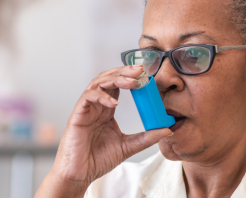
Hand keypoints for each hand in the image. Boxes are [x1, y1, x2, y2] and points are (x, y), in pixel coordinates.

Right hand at [35, 65, 172, 197]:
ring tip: (130, 82)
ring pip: (97, 83)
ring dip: (114, 79)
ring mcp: (86, 109)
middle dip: (123, 72)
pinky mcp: (77, 115)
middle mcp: (96, 106)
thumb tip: (167, 130)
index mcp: (106, 110)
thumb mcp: (128, 146)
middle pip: (107, 79)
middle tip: (140, 71)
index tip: (146, 75)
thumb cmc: (98, 160)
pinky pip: (88, 97)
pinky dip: (101, 96)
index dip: (130, 78)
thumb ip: (146, 137)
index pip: (118, 86)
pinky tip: (114, 102)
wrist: (80, 175)